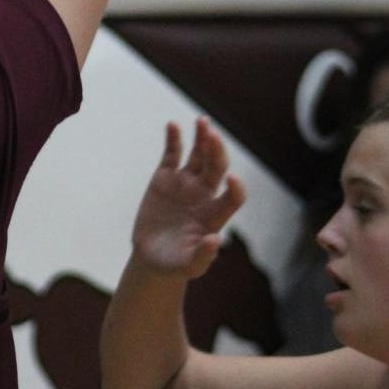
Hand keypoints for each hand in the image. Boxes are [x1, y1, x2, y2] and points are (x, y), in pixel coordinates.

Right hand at [130, 117, 244, 277]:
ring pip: (198, 155)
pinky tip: (172, 125)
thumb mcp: (189, 267)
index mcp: (215, 215)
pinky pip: (172, 154)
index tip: (232, 180)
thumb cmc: (175, 264)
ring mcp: (185, 184)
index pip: (233, 197)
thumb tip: (215, 240)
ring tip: (203, 121)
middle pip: (216, 167)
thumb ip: (203, 256)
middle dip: (217, 151)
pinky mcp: (165, 178)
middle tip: (213, 136)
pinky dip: (173, 139)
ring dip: (202, 138)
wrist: (153, 257)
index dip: (236, 188)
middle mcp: (204, 194)